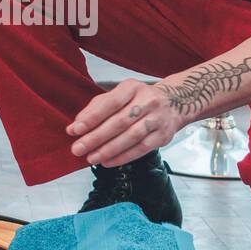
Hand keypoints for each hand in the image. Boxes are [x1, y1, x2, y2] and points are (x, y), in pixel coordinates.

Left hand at [65, 78, 181, 167]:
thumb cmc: (140, 99)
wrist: (176, 103)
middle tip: (78, 149)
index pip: (110, 103)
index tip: (76, 130)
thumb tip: (75, 126)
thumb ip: (96, 108)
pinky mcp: (163, 135)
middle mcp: (147, 101)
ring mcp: (157, 119)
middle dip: (96, 138)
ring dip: (108, 150)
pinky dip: (123, 157)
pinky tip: (108, 161)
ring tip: (91, 158)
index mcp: (132, 87)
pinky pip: (141, 149)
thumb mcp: (119, 95)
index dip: (92, 117)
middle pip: (119, 122)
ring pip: (130, 137)